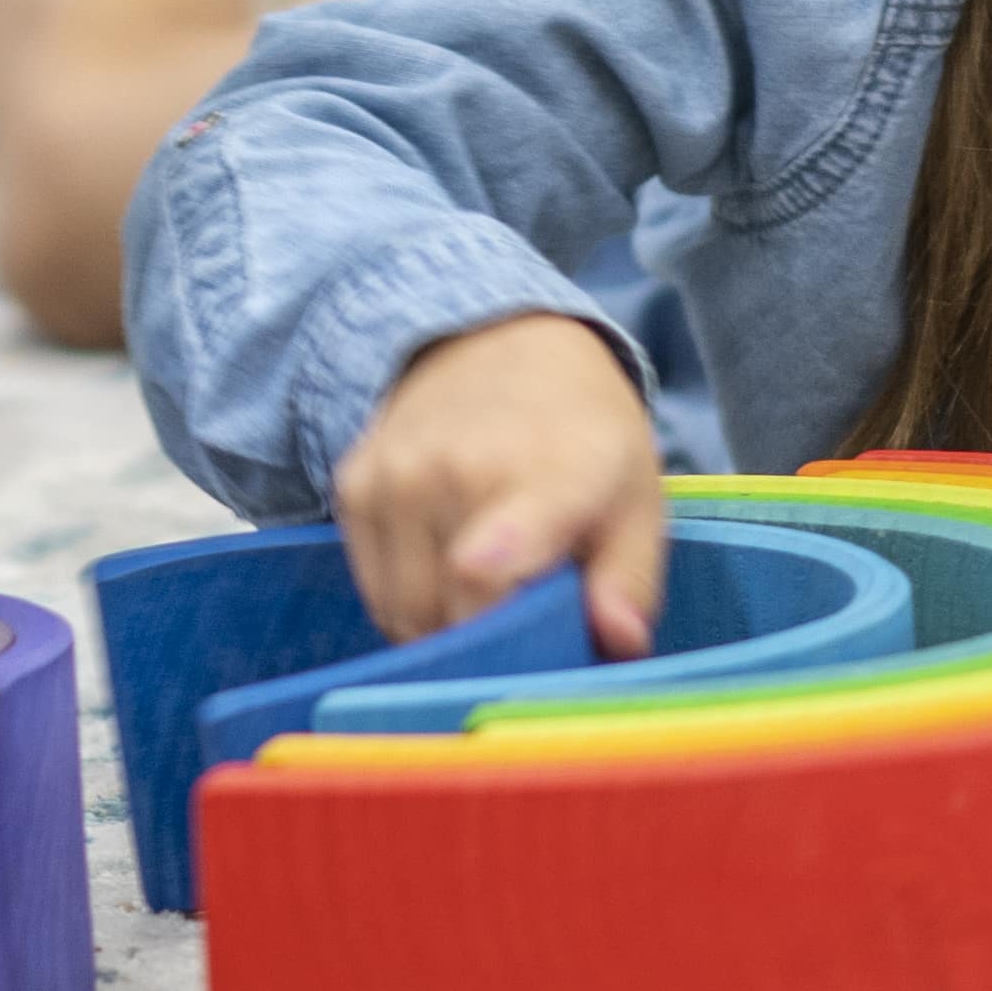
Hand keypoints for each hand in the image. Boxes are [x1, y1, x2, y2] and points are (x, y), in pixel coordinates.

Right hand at [332, 312, 667, 654]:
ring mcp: (394, 474)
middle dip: (484, 647)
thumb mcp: (637, 501)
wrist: (500, 342)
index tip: (510, 643)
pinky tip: (443, 573)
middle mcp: (453, 468)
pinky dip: (405, 602)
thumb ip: (630, 579)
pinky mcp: (354, 482)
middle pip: (445, 612)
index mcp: (546, 473)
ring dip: (440, 630)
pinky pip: (371, 587)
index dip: (488, 618)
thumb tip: (619, 643)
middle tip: (521, 629)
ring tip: (484, 600)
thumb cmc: (584, 439)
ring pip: (401, 611)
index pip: (482, 566)